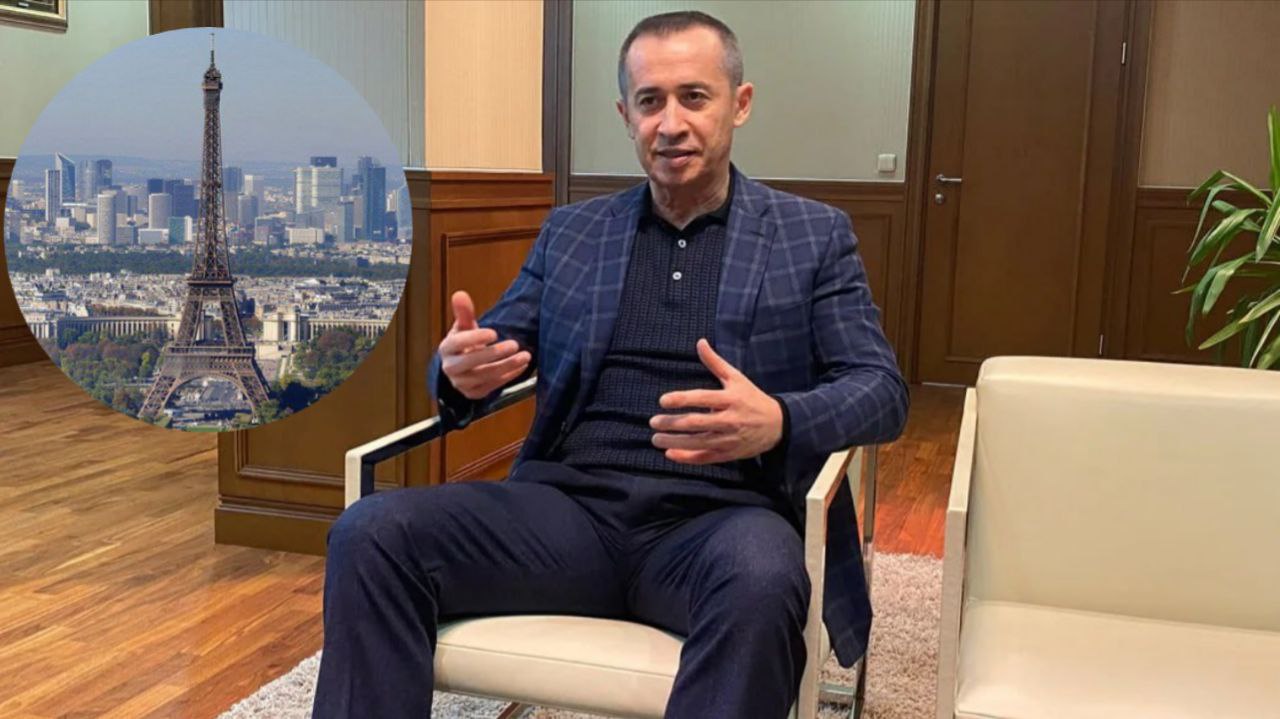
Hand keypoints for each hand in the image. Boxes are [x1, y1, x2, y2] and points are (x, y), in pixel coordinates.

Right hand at [440, 290, 530, 399]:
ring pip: (484, 376)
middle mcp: (450, 367)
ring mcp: (461, 382)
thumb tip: (460, 294)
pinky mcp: (474, 393)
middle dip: (494, 353)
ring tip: (525, 355)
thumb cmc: (464, 343)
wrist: (461, 367)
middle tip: (514, 345)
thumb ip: (464, 312)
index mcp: (446, 348)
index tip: (493, 333)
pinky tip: (521, 366)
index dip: (474, 338)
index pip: (457, 343)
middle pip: (470, 362)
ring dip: (506, 366)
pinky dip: (508, 376)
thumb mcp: (464, 326)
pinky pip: (492, 386)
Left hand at [649, 338, 782, 464]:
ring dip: (675, 442)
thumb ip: (715, 362)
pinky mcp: (729, 454)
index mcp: (731, 399)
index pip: (703, 398)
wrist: (778, 425)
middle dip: (673, 423)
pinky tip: (670, 454)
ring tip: (656, 439)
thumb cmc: (752, 398)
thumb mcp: (737, 378)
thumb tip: (700, 342)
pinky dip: (688, 458)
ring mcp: (729, 439)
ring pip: (698, 443)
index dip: (682, 399)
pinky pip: (706, 458)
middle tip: (653, 422)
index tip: (663, 400)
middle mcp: (730, 420)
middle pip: (697, 423)